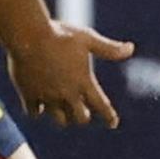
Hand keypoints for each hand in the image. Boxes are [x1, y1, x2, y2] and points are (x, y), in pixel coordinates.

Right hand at [8, 20, 134, 128]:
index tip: (113, 123)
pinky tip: (40, 106)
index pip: (101, 106)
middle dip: (83, 116)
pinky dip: (38, 111)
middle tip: (83, 112)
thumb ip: (109, 49)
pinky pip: (34, 112)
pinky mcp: (28, 94)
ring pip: (59, 119)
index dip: (109, 116)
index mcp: (84, 82)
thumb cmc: (60, 35)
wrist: (28, 35)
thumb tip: (131, 48)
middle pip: (79, 118)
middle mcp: (67, 93)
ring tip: (63, 110)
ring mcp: (47, 96)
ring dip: (63, 117)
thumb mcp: (88, 39)